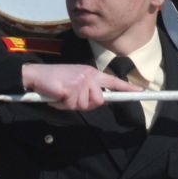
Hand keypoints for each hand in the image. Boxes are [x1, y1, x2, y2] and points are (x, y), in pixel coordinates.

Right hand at [20, 62, 135, 111]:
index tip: (141, 91)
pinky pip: (73, 105)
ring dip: (72, 105)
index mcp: (92, 73)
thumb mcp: (76, 82)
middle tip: (71, 98)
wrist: (36, 75)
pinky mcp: (72, 87)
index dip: (128, 88)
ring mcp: (81, 81)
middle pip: (99, 101)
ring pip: (86, 105)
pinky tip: (57, 95)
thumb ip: (89, 90)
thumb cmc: (55, 81)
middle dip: (86, 104)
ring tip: (62, 95)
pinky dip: (63, 104)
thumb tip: (100, 101)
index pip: (114, 81)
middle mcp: (90, 75)